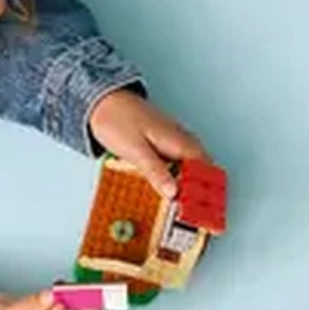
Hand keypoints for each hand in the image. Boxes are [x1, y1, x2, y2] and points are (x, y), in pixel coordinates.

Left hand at [87, 87, 209, 197]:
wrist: (101, 101)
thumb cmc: (116, 120)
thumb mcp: (136, 152)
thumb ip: (156, 173)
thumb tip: (174, 192)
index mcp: (178, 141)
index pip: (205, 168)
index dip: (207, 188)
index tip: (202, 206)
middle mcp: (180, 138)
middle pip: (201, 166)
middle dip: (201, 187)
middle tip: (194, 208)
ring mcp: (172, 137)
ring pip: (191, 162)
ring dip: (190, 180)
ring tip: (184, 200)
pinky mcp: (161, 138)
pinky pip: (178, 158)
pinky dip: (178, 172)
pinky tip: (168, 182)